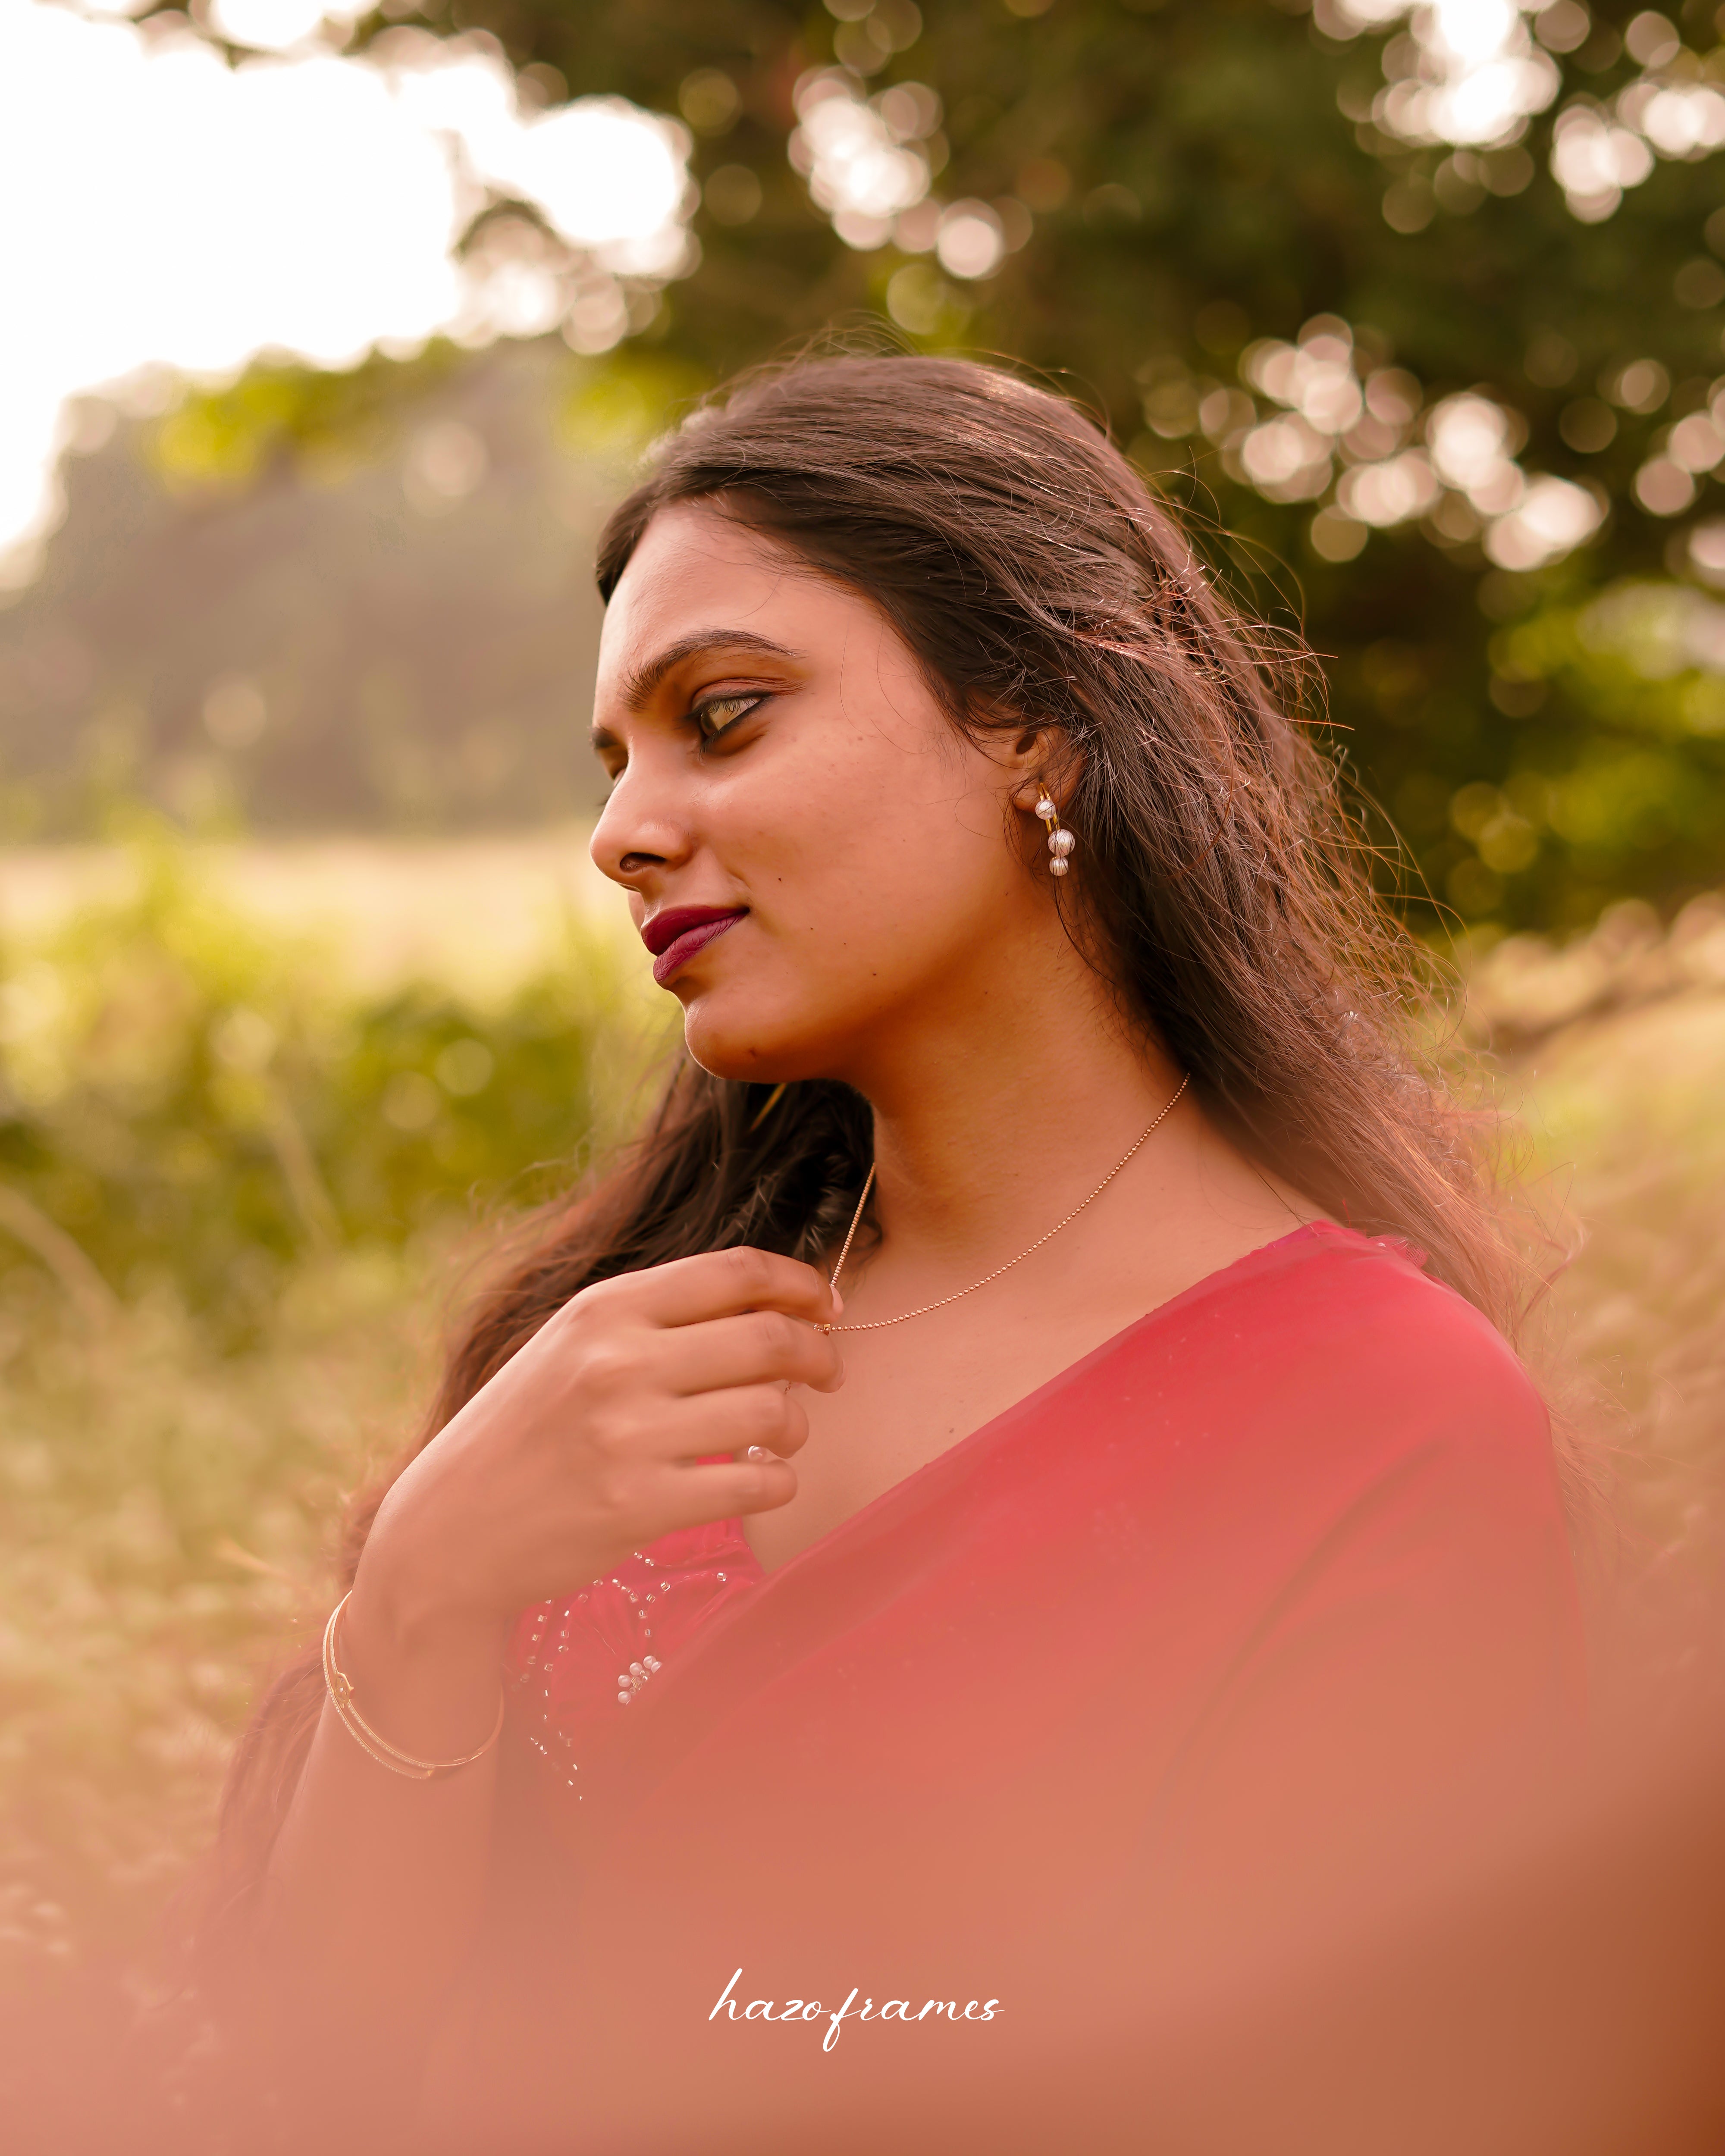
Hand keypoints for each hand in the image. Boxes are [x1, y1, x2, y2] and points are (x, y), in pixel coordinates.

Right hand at [355, 1247, 843, 1649]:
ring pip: (774, 1411)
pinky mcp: (641, 1506)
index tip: (824, 1305)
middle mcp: (617, 1362)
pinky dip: (777, 1482)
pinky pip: (757, 1484)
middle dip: (818, 1354)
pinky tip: (759, 1480)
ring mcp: (629, 1436)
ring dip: (796, 1424)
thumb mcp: (572, 1346)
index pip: (737, 1271)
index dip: (800, 1284)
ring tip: (781, 1434)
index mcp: (605, 1308)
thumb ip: (656, 1319)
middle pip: (769, 1339)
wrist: (450, 1528)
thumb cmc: (526, 1430)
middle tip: (827, 1373)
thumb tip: (772, 1304)